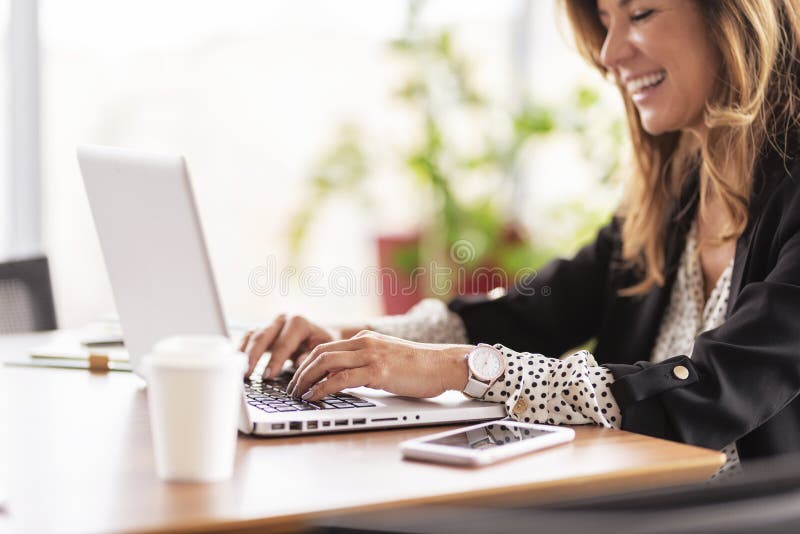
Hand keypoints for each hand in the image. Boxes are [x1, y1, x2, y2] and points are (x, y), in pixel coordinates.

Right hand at [240, 314, 340, 378]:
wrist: (322, 335)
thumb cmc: (323, 344)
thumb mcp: (324, 350)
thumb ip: (312, 356)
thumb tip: (298, 363)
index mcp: (299, 322)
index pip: (284, 343)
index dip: (275, 361)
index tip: (268, 376)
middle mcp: (283, 319)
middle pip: (264, 336)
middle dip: (254, 356)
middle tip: (247, 373)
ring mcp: (272, 323)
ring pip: (253, 335)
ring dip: (244, 352)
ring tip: (238, 369)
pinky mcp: (264, 330)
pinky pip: (249, 337)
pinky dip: (242, 348)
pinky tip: (236, 361)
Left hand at [287, 330, 473, 400]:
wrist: (443, 365)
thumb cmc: (419, 368)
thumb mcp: (387, 360)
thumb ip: (365, 365)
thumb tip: (343, 380)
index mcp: (365, 339)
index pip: (326, 347)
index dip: (307, 363)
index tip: (298, 378)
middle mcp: (364, 343)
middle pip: (319, 353)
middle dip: (300, 372)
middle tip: (292, 389)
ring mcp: (370, 355)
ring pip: (325, 363)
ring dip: (306, 380)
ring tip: (298, 395)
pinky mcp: (376, 371)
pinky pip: (340, 379)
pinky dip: (322, 389)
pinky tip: (314, 397)